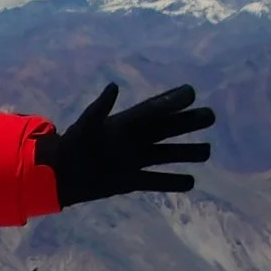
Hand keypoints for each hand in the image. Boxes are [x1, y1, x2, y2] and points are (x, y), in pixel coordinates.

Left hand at [35, 83, 213, 205]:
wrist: (59, 174)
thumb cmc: (72, 145)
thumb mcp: (86, 124)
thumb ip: (100, 108)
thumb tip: (114, 87)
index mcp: (125, 123)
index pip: (154, 110)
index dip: (172, 101)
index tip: (191, 93)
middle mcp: (135, 141)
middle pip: (167, 130)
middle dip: (189, 123)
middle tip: (211, 116)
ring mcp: (135, 161)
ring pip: (167, 155)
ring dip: (187, 153)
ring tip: (207, 151)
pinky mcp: (131, 181)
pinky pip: (156, 181)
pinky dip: (172, 182)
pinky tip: (191, 182)